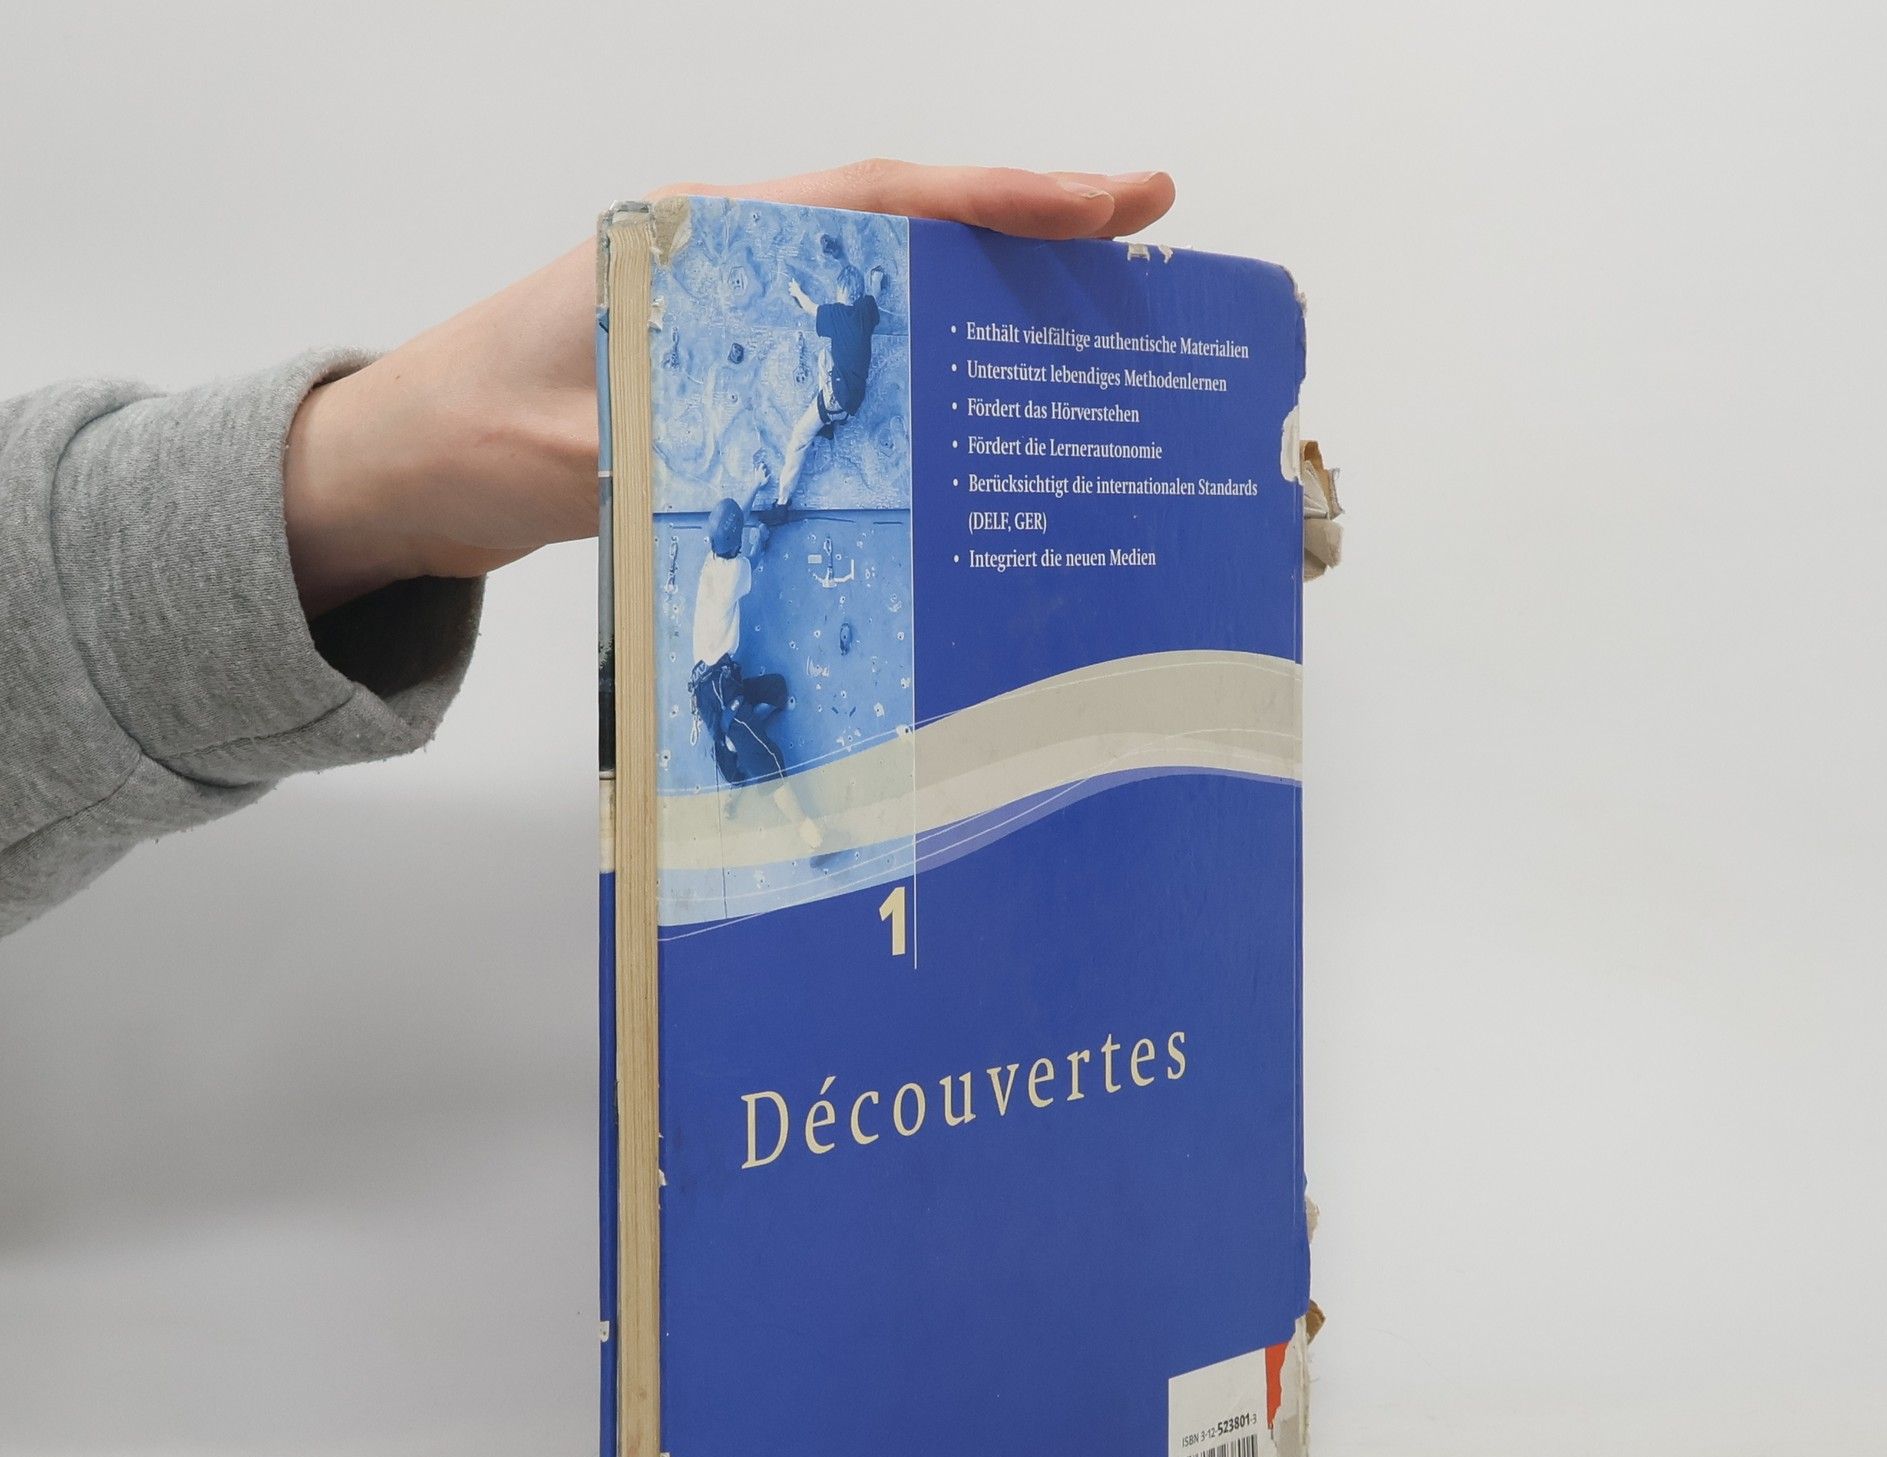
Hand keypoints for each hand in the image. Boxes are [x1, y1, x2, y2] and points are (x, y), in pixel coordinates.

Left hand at [283, 160, 1174, 615]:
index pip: (876, 201)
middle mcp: (725, 271)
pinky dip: (912, 395)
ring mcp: (728, 329)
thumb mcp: (564, 447)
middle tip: (1142, 265)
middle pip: (904, 240)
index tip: (1113, 199)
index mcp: (694, 245)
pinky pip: (844, 378)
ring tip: (1085, 354)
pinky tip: (964, 436)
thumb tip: (786, 471)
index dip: (1000, 201)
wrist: (389, 472)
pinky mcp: (723, 391)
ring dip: (977, 325)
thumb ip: (668, 449)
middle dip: (1024, 248)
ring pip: (882, 308)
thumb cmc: (455, 438)